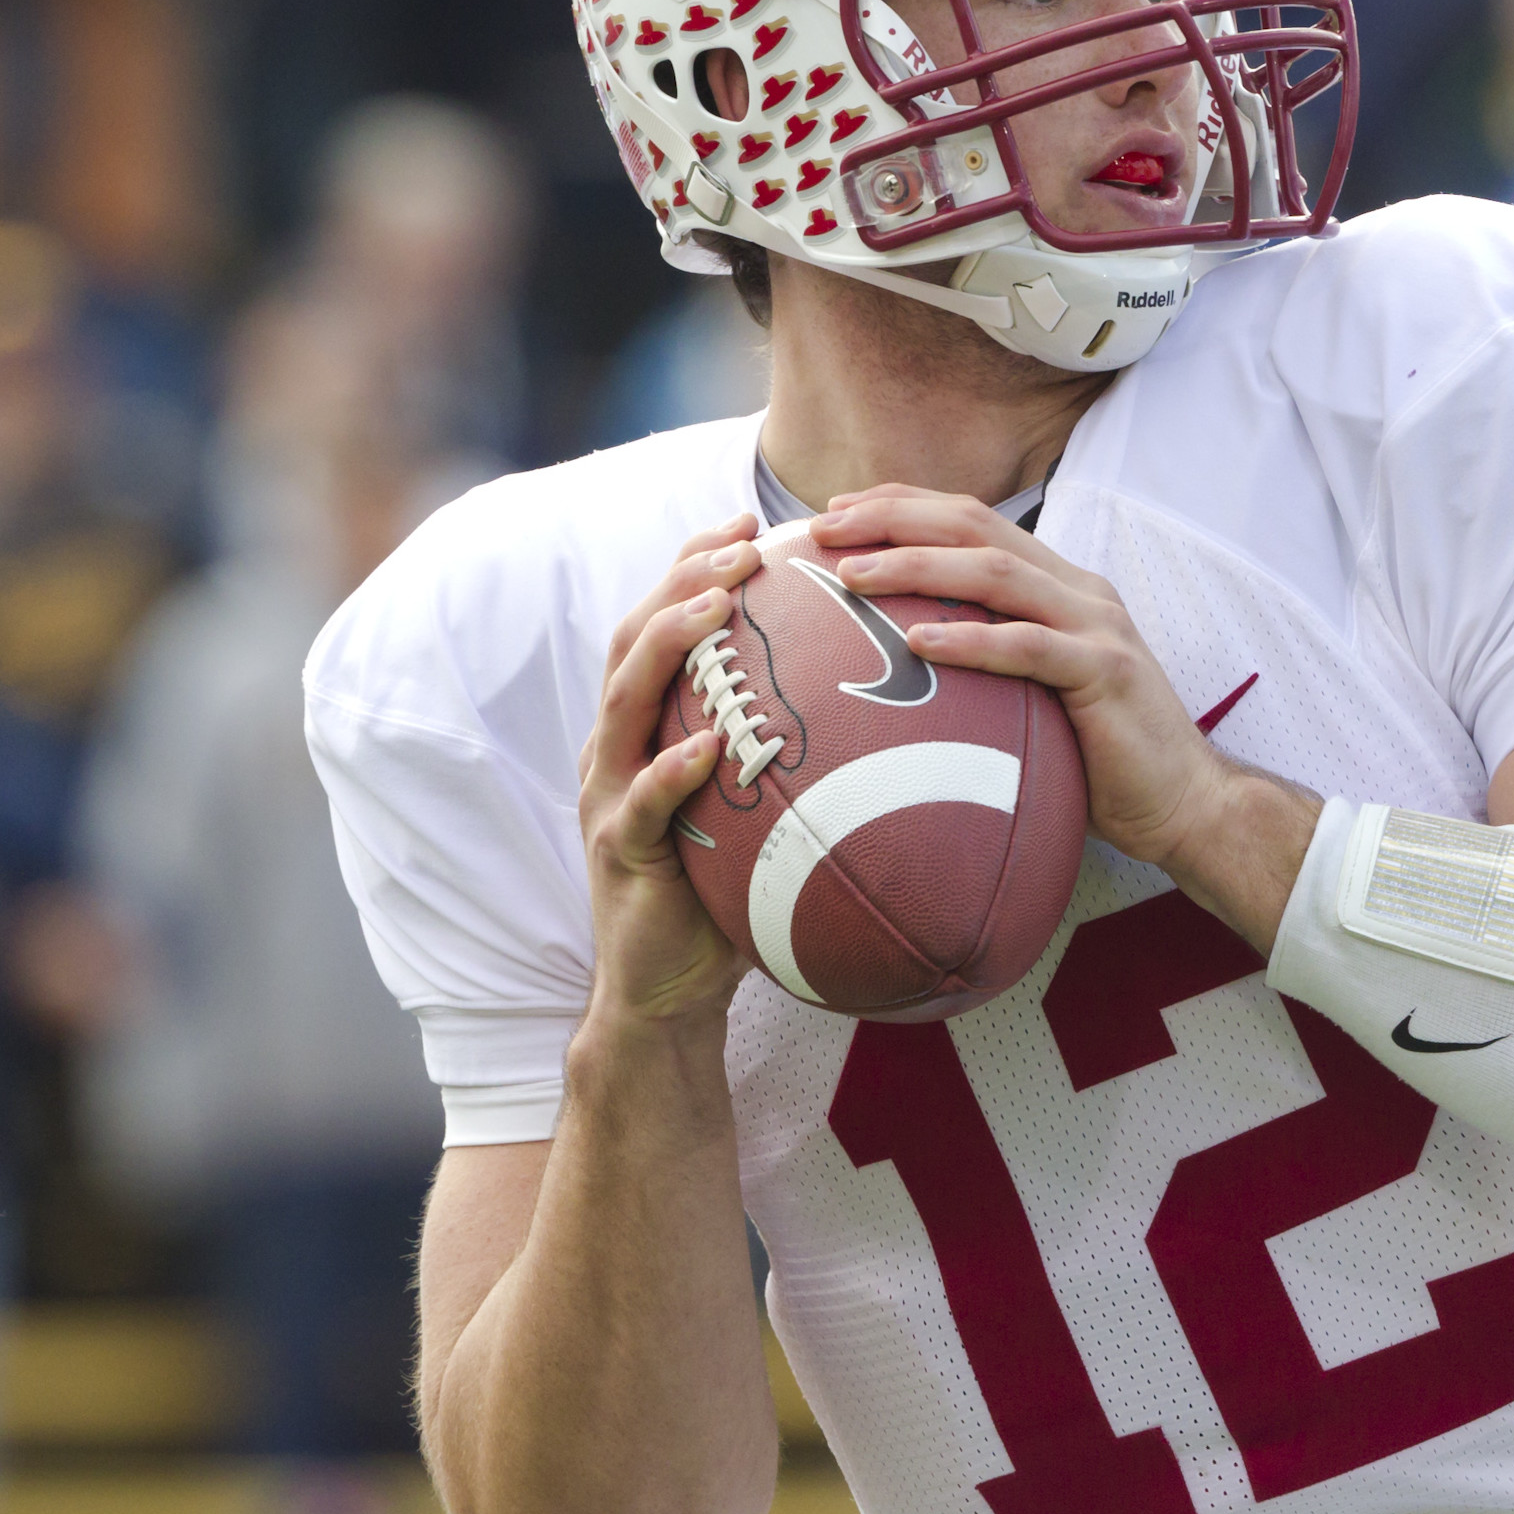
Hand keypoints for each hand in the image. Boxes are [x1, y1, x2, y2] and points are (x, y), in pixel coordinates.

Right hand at [577, 514, 764, 1030]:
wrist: (666, 992)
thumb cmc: (726, 896)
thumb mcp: (764, 809)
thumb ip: (800, 755)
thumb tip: (903, 712)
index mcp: (648, 727)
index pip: (664, 622)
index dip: (699, 564)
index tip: (754, 521)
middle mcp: (617, 747)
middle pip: (634, 637)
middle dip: (684, 577)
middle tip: (744, 544)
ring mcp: (609, 795)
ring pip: (624, 700)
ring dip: (668, 643)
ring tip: (717, 605)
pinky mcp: (618, 851)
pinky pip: (642, 803)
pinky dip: (671, 771)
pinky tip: (708, 747)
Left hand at [809, 487, 1272, 892]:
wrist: (1188, 803)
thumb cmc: (1099, 758)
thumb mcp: (1035, 695)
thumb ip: (987, 664)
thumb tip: (897, 665)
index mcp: (1059, 585)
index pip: (973, 520)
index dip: (903, 505)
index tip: (837, 512)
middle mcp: (1078, 590)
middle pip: (976, 527)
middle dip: (894, 518)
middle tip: (824, 528)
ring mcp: (1097, 626)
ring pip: (996, 573)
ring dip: (917, 566)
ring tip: (853, 575)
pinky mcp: (1107, 672)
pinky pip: (1029, 647)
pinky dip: (971, 640)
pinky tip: (917, 641)